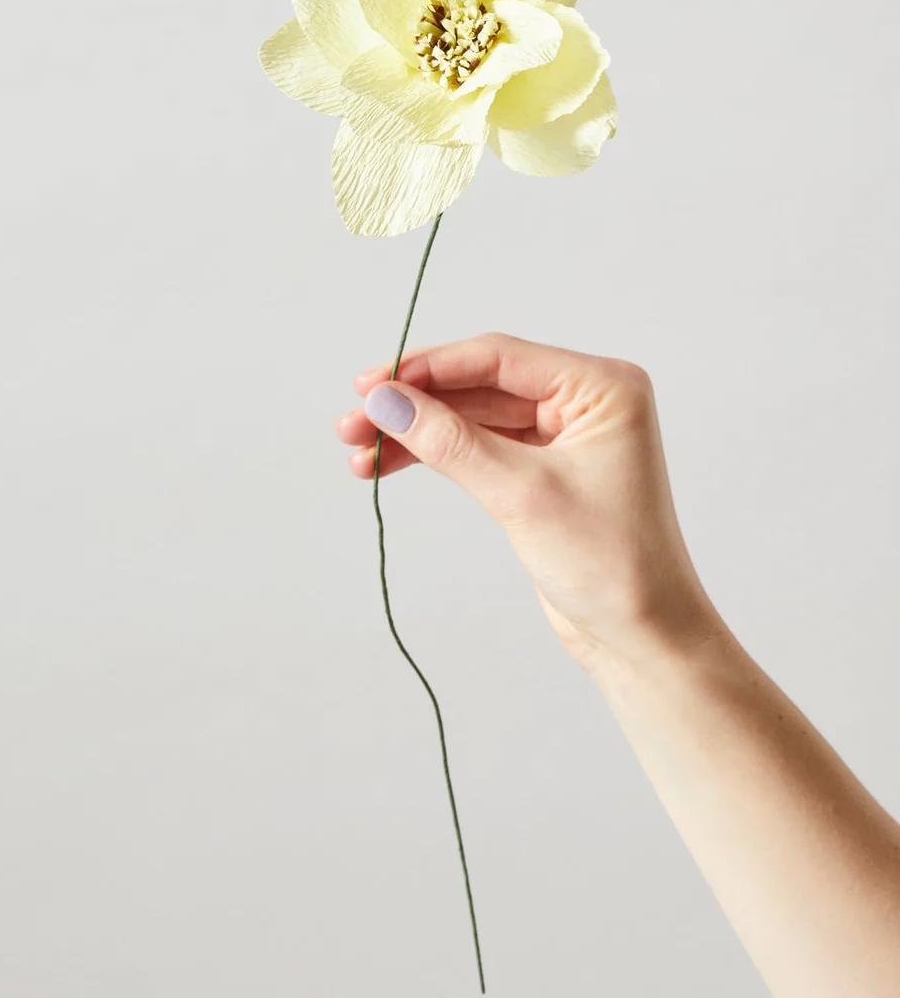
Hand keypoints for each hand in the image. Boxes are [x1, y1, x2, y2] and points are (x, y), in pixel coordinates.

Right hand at [336, 332, 720, 673]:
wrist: (644, 639)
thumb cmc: (611, 565)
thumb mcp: (521, 494)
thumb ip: (450, 442)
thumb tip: (387, 401)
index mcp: (603, 387)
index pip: (499, 358)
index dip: (429, 368)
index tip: (371, 384)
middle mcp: (586, 401)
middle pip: (480, 384)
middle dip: (415, 405)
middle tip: (353, 421)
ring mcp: (565, 436)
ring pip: (474, 417)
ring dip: (417, 432)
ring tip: (360, 452)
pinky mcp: (545, 471)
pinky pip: (480, 446)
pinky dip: (437, 456)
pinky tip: (391, 463)